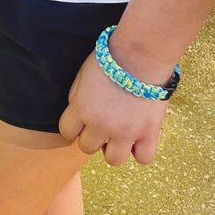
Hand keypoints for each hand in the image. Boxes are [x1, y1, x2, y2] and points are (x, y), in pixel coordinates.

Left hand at [58, 52, 168, 166]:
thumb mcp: (82, 74)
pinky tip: (139, 137)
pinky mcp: (148, 133)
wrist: (141, 54)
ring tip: (120, 134)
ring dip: (114, 149)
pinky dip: (140, 151)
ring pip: (113, 160)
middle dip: (92, 137)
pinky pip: (143, 158)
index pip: (66, 132)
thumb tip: (77, 114)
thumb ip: (76, 97)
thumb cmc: (110, 59)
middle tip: (102, 124)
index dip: (73, 127)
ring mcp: (126, 132)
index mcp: (82, 108)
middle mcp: (101, 124)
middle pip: (87, 147)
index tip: (81, 121)